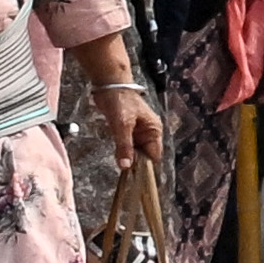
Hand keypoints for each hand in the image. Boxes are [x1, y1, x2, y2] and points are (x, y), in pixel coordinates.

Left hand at [79, 66, 173, 190]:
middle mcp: (148, 133)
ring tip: (120, 169)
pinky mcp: (126, 130)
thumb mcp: (122, 125)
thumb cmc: (120, 101)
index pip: (154, 155)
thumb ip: (124, 146)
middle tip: (125, 177)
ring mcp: (137, 132)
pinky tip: (116, 158)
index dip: (146, 167)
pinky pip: (126, 146)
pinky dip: (122, 152)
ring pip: (135, 152)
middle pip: (145, 155)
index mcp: (154, 130)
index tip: (136, 178)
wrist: (109, 84)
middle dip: (136, 164)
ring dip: (128, 158)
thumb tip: (126, 167)